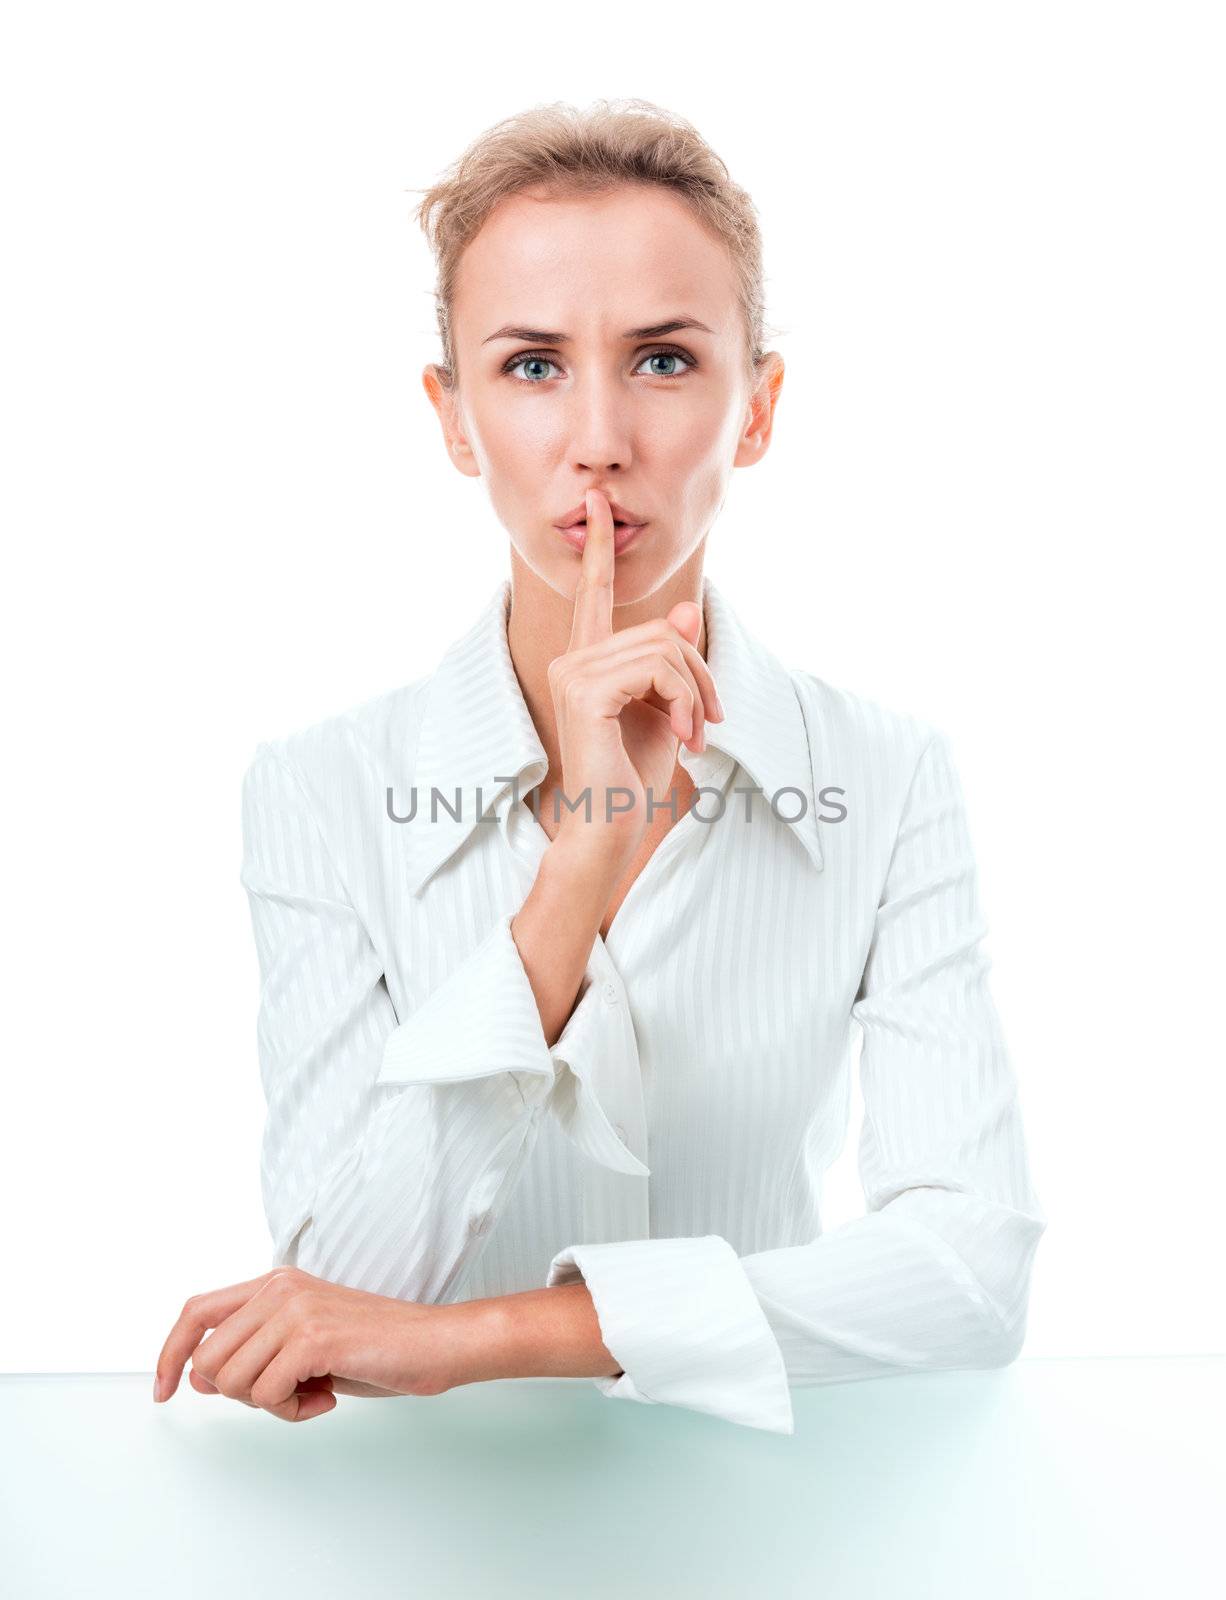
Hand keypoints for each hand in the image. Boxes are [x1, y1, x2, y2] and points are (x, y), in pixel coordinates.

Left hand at [153, 1266, 460, 1421]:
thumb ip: (254, 1348)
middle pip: (208, 1359)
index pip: (197, 1312)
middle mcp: (280, 1288)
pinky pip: (267, 1396)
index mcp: (276, 1283)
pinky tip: (327, 1397)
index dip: (169, 1353)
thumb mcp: (304, 1340)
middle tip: (286, 1392)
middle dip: (238, 1393)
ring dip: (270, 1405)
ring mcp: (295, 1310)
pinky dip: (292, 1412)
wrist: (434, 1342)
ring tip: (312, 1392)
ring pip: (233, 1382)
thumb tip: (200, 1377)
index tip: (164, 1390)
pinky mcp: (313, 1338)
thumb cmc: (375, 1346)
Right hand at [548, 487, 723, 855]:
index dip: (600, 547)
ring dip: (696, 692)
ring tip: (695, 734)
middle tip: (709, 721)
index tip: (601, 503)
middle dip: (699, 673)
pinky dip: (684, 700)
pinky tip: (683, 736)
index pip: (593, 593)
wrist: (610, 825)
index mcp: (587, 660)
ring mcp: (573, 672)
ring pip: (665, 648)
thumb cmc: (633, 777)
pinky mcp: (585, 690)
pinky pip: (658, 668)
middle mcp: (572, 659)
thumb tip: (688, 610)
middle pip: (661, 629)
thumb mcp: (667, 710)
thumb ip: (674, 662)